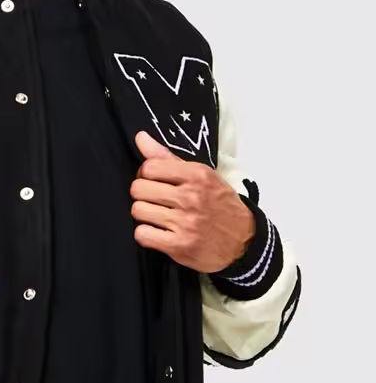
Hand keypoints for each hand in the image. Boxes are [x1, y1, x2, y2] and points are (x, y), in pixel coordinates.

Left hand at [130, 130, 254, 271]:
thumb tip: (140, 137)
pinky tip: (158, 233)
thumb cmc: (218, 204)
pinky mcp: (179, 245)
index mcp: (197, 175)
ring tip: (159, 217)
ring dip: (144, 215)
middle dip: (142, 195)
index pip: (149, 167)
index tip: (154, 182)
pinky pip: (142, 234)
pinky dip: (146, 235)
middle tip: (156, 201)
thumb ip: (167, 157)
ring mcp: (185, 222)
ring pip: (138, 211)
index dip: (145, 175)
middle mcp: (191, 197)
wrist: (243, 241)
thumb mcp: (201, 176)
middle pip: (138, 189)